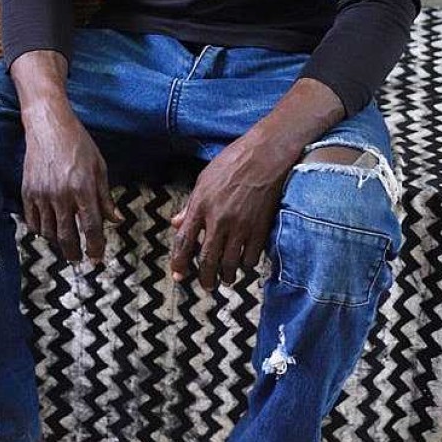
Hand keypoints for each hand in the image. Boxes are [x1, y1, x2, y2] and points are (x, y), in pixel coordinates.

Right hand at [21, 109, 121, 265]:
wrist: (48, 125)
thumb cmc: (78, 143)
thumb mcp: (99, 167)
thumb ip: (106, 197)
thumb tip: (116, 220)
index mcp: (83, 188)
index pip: (91, 228)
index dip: (95, 247)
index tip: (97, 258)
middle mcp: (61, 194)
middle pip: (67, 237)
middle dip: (75, 254)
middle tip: (80, 259)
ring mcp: (42, 194)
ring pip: (49, 233)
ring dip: (58, 243)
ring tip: (66, 244)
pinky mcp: (27, 191)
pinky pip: (32, 222)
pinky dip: (41, 230)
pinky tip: (49, 230)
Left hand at [169, 134, 292, 290]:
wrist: (265, 155)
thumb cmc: (232, 162)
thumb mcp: (204, 179)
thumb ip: (191, 204)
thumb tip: (177, 223)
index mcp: (201, 205)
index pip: (184, 241)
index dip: (179, 262)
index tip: (178, 275)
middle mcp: (219, 220)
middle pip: (207, 260)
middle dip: (205, 278)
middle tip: (206, 286)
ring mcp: (240, 226)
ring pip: (230, 265)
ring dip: (226, 277)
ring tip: (225, 280)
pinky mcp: (260, 229)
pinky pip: (251, 258)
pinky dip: (246, 265)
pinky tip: (244, 263)